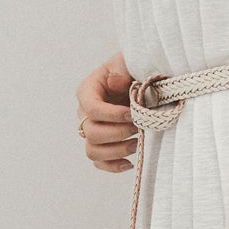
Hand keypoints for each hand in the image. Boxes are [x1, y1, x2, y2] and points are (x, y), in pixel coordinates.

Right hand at [75, 52, 140, 172]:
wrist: (143, 79)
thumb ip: (121, 69)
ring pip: (92, 150)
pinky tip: (130, 162)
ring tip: (136, 143)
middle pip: (90, 132)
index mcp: (88, 90)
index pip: (91, 108)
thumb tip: (114, 83)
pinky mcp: (101, 144)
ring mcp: (91, 130)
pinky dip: (113, 166)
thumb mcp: (128, 62)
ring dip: (116, 150)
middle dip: (117, 132)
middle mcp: (85, 112)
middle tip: (138, 127)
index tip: (132, 114)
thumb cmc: (133, 69)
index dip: (112, 115)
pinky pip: (99, 162)